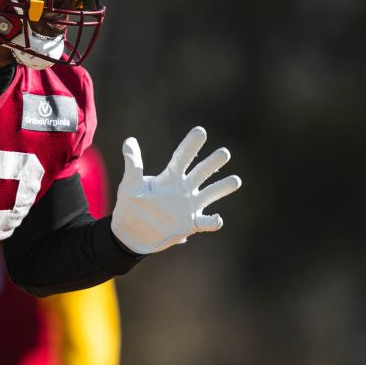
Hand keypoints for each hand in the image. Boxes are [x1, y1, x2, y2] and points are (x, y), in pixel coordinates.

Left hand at [110, 127, 241, 253]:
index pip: (182, 157)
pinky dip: (213, 221)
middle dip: (213, 162)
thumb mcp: (130, 185)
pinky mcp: (191, 223)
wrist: (132, 233)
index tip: (200, 131)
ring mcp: (190, 206)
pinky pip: (206, 222)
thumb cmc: (131, 206)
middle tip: (224, 152)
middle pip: (202, 172)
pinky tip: (218, 219)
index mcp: (170, 177)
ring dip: (222, 187)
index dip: (190, 144)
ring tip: (235, 180)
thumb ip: (133, 165)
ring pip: (211, 193)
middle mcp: (184, 189)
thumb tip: (129, 140)